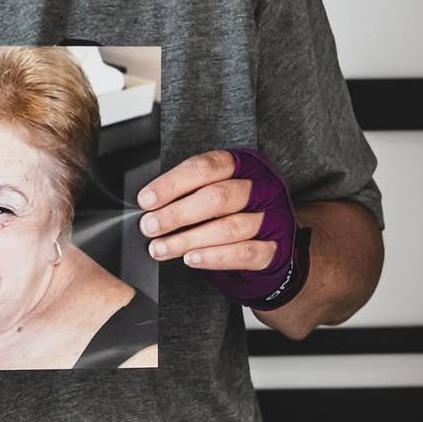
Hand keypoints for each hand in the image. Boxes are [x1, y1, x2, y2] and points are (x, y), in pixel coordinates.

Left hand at [136, 150, 275, 271]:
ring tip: (162, 248)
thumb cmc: (231, 208)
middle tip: (150, 226)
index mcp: (241, 163)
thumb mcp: (212, 187)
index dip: (172, 184)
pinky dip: (214, 257)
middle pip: (217, 197)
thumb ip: (186, 191)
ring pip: (228, 228)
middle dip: (177, 214)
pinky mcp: (276, 247)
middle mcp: (260, 187)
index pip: (203, 168)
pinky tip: (191, 258)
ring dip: (189, 240)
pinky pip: (244, 253)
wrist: (269, 238)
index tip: (146, 200)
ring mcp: (271, 218)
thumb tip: (149, 205)